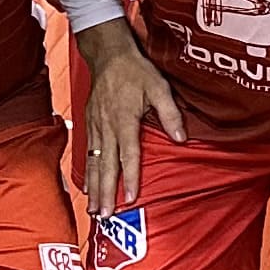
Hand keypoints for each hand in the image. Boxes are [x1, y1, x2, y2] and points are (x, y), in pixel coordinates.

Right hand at [78, 34, 186, 212]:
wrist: (108, 55)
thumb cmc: (136, 71)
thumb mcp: (159, 87)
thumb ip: (170, 112)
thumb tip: (181, 137)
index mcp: (124, 120)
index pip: (129, 154)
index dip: (130, 177)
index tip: (130, 197)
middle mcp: (107, 127)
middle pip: (107, 165)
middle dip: (106, 192)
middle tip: (105, 214)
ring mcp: (96, 127)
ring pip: (95, 163)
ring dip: (94, 187)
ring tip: (94, 209)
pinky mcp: (89, 124)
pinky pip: (88, 153)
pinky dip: (88, 172)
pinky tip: (88, 186)